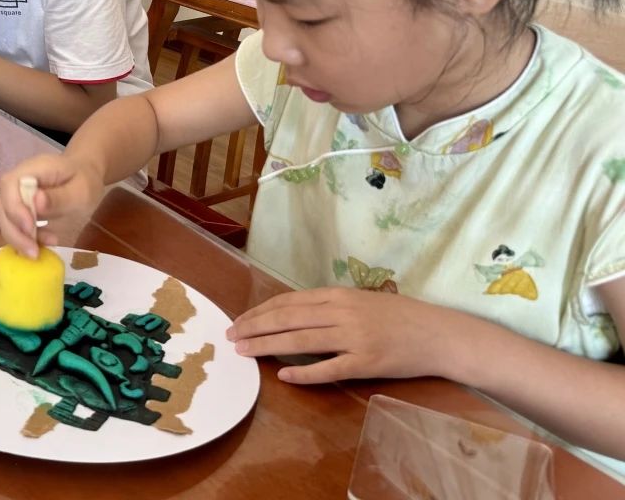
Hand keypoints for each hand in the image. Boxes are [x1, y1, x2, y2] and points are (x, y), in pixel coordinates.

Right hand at [0, 153, 104, 257]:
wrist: (85, 176)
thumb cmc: (86, 181)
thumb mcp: (82, 191)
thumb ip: (60, 197)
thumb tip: (36, 202)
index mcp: (34, 168)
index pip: (10, 184)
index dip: (14, 208)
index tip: (30, 228)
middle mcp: (18, 179)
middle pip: (2, 205)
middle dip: (14, 231)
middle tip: (33, 252)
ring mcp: (16, 194)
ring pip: (4, 218)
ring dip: (18, 238)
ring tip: (40, 250)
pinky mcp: (18, 208)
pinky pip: (13, 225)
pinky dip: (23, 239)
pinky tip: (40, 245)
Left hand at [226, 287, 467, 383]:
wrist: (439, 334)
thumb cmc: (400, 316)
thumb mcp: (360, 301)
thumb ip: (329, 307)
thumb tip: (293, 315)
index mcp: (338, 295)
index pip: (288, 302)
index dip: (260, 312)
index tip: (239, 320)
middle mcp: (342, 312)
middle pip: (287, 319)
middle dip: (254, 327)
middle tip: (230, 337)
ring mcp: (354, 337)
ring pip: (300, 341)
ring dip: (267, 346)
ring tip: (244, 352)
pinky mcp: (366, 362)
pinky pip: (328, 369)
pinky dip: (304, 373)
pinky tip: (283, 375)